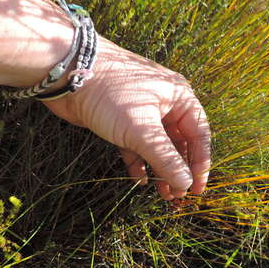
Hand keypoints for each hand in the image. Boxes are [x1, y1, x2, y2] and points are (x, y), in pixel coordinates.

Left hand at [42, 37, 210, 199]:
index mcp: (179, 98)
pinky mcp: (122, 120)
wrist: (68, 72)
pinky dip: (139, 162)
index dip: (200, 163)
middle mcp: (165, 104)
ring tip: (163, 193)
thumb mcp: (143, 131)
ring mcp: (143, 112)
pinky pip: (137, 145)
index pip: (199, 135)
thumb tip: (185, 184)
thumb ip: (166, 159)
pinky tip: (140, 180)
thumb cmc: (111, 94)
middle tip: (178, 195)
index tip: (197, 188)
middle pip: (180, 142)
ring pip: (158, 146)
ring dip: (161, 169)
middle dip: (179, 170)